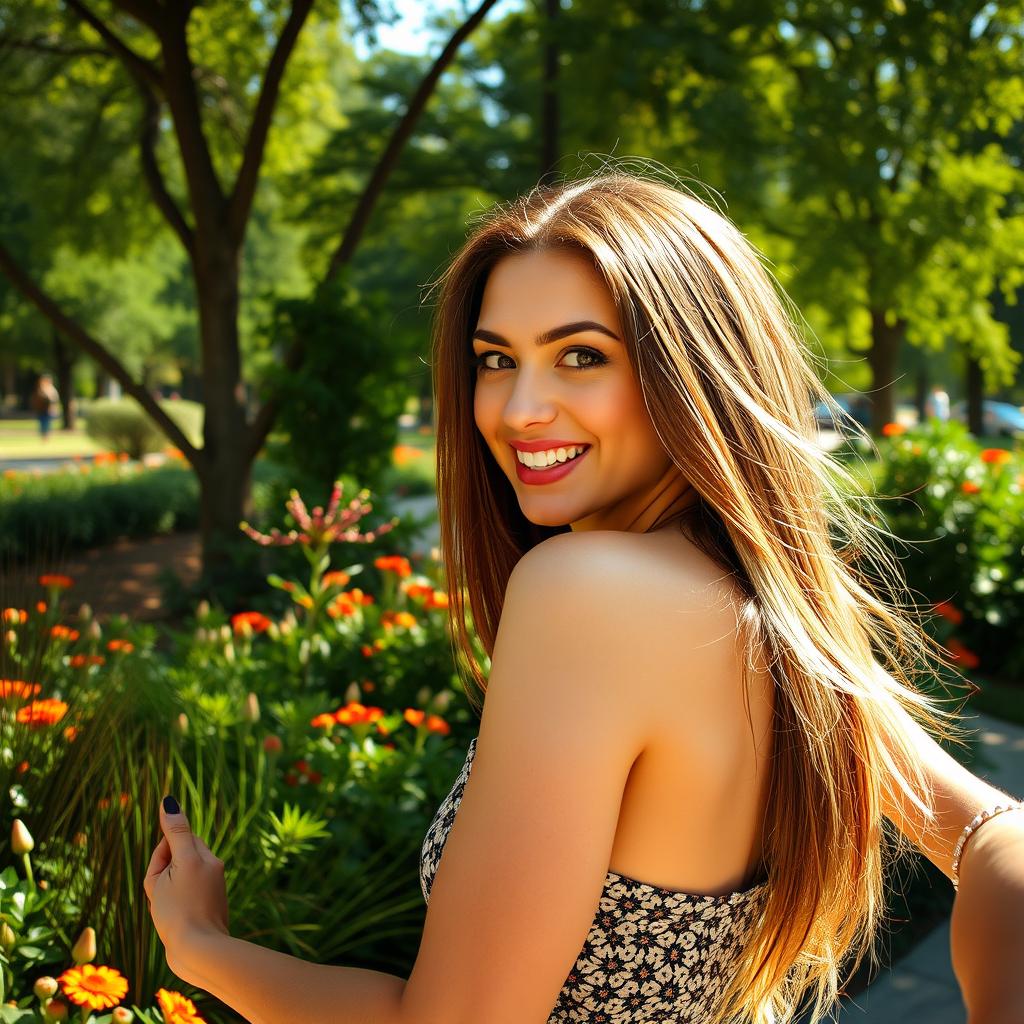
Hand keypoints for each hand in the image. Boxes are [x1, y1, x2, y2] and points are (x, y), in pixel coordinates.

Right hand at [144, 796, 229, 979]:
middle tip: (162, 895)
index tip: (163, 876)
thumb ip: (171, 835)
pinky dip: (174, 904)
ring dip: (166, 889)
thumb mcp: (167, 871)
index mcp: (204, 856)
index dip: (161, 856)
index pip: (175, 839)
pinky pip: (184, 896)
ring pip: (177, 879)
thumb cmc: (177, 911)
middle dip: (162, 872)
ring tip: (167, 911)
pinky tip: (174, 921)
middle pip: (177, 858)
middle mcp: (212, 867)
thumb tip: (170, 801)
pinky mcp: (210, 904)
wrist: (199, 952)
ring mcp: (212, 886)